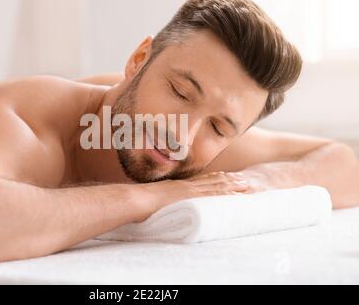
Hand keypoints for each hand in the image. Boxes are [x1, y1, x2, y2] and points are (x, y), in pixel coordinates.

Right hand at [134, 171, 249, 221]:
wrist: (136, 200)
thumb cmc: (139, 202)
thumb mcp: (152, 199)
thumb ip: (160, 201)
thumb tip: (159, 207)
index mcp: (178, 186)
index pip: (200, 181)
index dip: (215, 179)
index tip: (226, 176)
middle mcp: (186, 186)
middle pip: (212, 181)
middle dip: (228, 180)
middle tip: (243, 179)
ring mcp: (190, 191)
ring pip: (217, 186)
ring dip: (232, 185)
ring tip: (246, 185)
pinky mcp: (192, 198)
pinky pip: (214, 194)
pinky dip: (227, 193)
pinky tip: (238, 195)